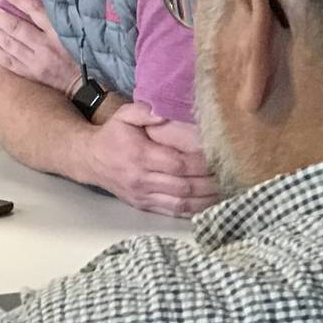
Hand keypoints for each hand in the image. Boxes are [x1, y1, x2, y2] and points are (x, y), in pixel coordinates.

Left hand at [0, 0, 81, 92]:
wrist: (87, 85)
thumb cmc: (82, 53)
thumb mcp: (77, 31)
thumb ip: (58, 17)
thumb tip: (33, 0)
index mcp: (60, 32)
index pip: (36, 11)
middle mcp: (47, 46)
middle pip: (17, 27)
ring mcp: (37, 62)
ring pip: (9, 44)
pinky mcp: (32, 74)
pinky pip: (8, 61)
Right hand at [81, 101, 219, 216]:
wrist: (89, 160)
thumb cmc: (112, 136)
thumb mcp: (124, 115)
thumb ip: (145, 111)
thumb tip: (166, 111)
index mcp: (139, 156)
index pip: (178, 164)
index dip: (202, 164)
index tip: (221, 158)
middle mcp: (141, 179)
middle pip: (185, 186)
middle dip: (212, 183)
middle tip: (233, 175)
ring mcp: (142, 195)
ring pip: (183, 203)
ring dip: (208, 200)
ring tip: (228, 190)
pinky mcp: (143, 206)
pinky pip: (174, 212)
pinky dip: (195, 210)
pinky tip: (211, 204)